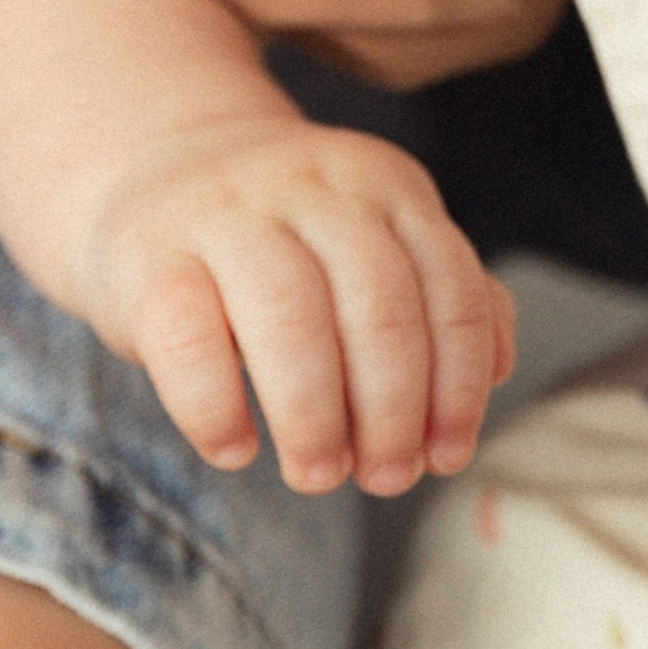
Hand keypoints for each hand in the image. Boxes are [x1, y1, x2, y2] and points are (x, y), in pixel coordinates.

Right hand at [66, 116, 517, 495]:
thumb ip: (441, 294)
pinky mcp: (148, 257)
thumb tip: (499, 369)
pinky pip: (189, 338)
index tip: (447, 456)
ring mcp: (225, 213)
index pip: (448, 286)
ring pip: (288, 317)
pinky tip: (235, 449)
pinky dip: (217, 407)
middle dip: (393, 410)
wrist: (151, 168)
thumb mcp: (373, 240)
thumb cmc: (285, 235)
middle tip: (386, 479)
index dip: (458, 384)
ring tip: (319, 474)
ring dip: (314, 415)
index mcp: (383, 185)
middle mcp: (312, 185)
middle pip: (378, 305)